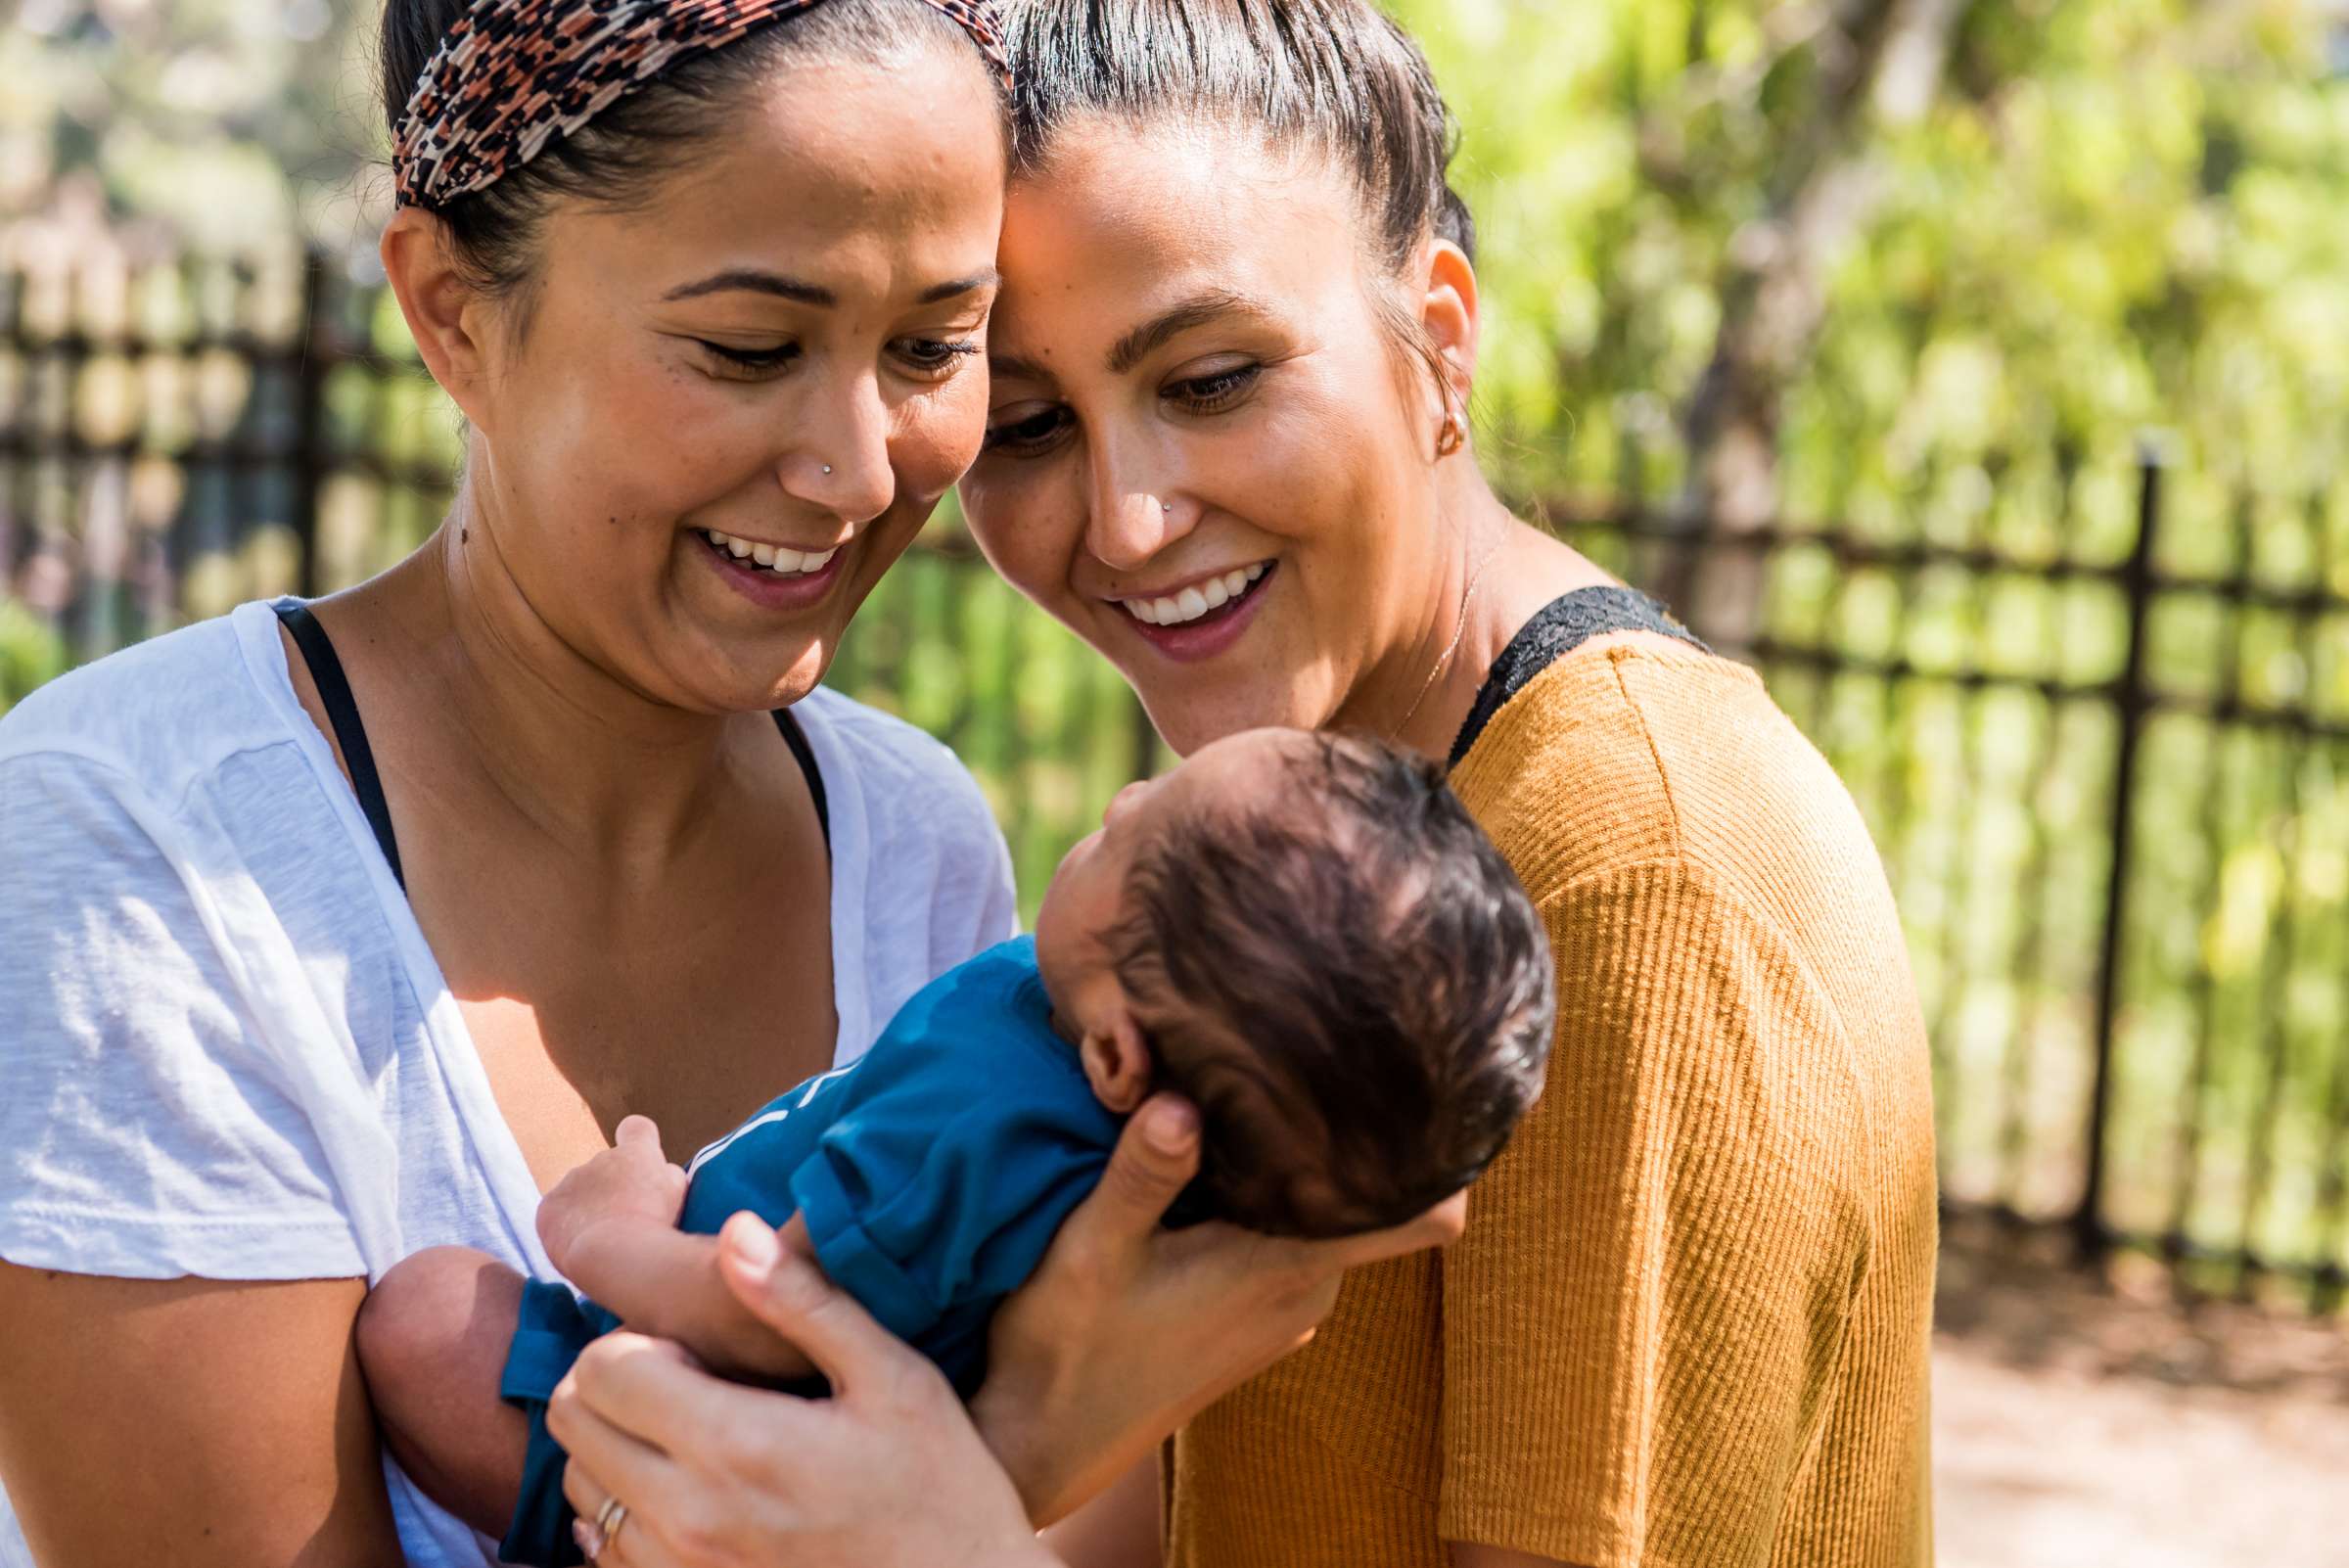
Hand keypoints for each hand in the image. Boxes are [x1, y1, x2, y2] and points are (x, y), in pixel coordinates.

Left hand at [539, 1116, 688, 1277]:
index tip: (639, 1162)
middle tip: (627, 1225)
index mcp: (636, 1152)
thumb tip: (660, 1171)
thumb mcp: (677, 1193)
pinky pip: (558, 1217)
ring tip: (605, 1243)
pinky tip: (582, 1248)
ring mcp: (571, 1181)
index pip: (636, 1129)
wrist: (618, 1252)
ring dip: (590, 1213)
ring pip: (580, 1197)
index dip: (637, 1141)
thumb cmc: (656, 1224)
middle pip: (606, 1172)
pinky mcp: (548, 1206)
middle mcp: (600, 1159)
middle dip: (613, 1194)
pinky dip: (567, 1231)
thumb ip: (667, 1174)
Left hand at [546, 1213, 1051, 1567]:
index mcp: (736, 1444)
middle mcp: (689, 1515)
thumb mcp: (892, 1376)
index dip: (638, 1338)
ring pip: (579, 1486)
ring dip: (615, 1445)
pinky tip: (693, 1489)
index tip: (698, 1348)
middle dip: (615, 1382)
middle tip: (690, 1382)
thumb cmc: (940, 1482)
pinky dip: (623, 1507)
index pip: (603, 1369)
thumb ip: (803, 1303)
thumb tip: (735, 1229)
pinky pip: (601, 1549)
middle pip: (574, 1422)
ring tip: (693, 1436)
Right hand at [972, 1093, 1468, 1523]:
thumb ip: (1144, 1173)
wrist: (1044, 1440)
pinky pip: (1292, 1236)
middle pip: (1368, 1192)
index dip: (1438, 1155)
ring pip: (1324, 1211)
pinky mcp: (1258, 1316)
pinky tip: (1214, 1159)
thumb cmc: (1068, 1348)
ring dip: (1292, 1163)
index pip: (1424, 1216)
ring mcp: (1287, 1306)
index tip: (1418, 1085)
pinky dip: (1266, 1198)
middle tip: (1299, 1052)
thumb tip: (1182, 1098)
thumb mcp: (1092, 1250)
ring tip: (1247, 1090)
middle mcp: (1307, 1287)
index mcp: (1287, 1265)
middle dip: (1340, 1130)